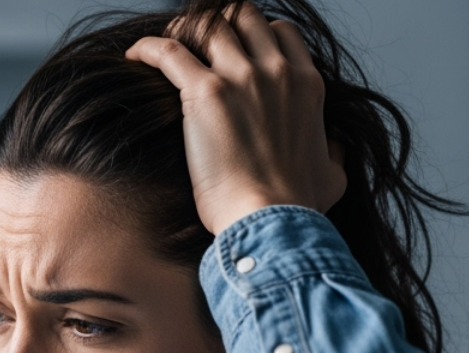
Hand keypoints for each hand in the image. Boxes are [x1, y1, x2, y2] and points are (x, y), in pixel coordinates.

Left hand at [126, 3, 345, 235]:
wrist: (270, 218)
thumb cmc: (297, 205)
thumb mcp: (332, 174)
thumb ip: (334, 152)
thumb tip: (334, 147)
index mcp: (305, 83)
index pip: (279, 31)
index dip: (254, 34)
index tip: (234, 51)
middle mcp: (275, 70)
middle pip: (242, 17)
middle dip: (217, 24)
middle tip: (196, 44)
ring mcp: (240, 77)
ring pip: (206, 25)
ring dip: (182, 30)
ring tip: (165, 45)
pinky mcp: (205, 93)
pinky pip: (168, 52)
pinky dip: (148, 48)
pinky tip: (134, 55)